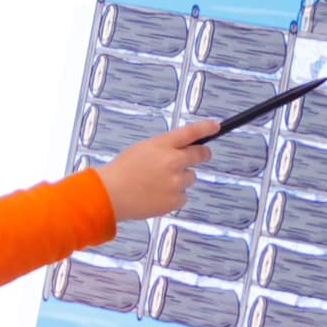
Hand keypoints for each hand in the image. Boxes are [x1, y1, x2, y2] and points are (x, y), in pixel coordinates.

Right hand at [96, 121, 215, 221]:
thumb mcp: (142, 149)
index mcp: (162, 145)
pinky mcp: (175, 200)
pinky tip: (157, 195)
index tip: (215, 126)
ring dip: (181, 179)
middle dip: (203, 154)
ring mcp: (175, 182)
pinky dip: (173, 196)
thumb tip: (183, 149)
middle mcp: (172, 162)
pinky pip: (183, 196)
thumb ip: (164, 148)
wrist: (111, 195)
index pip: (190, 132)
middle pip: (200, 154)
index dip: (206, 128)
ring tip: (158, 183)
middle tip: (202, 155)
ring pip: (191, 177)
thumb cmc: (123, 170)